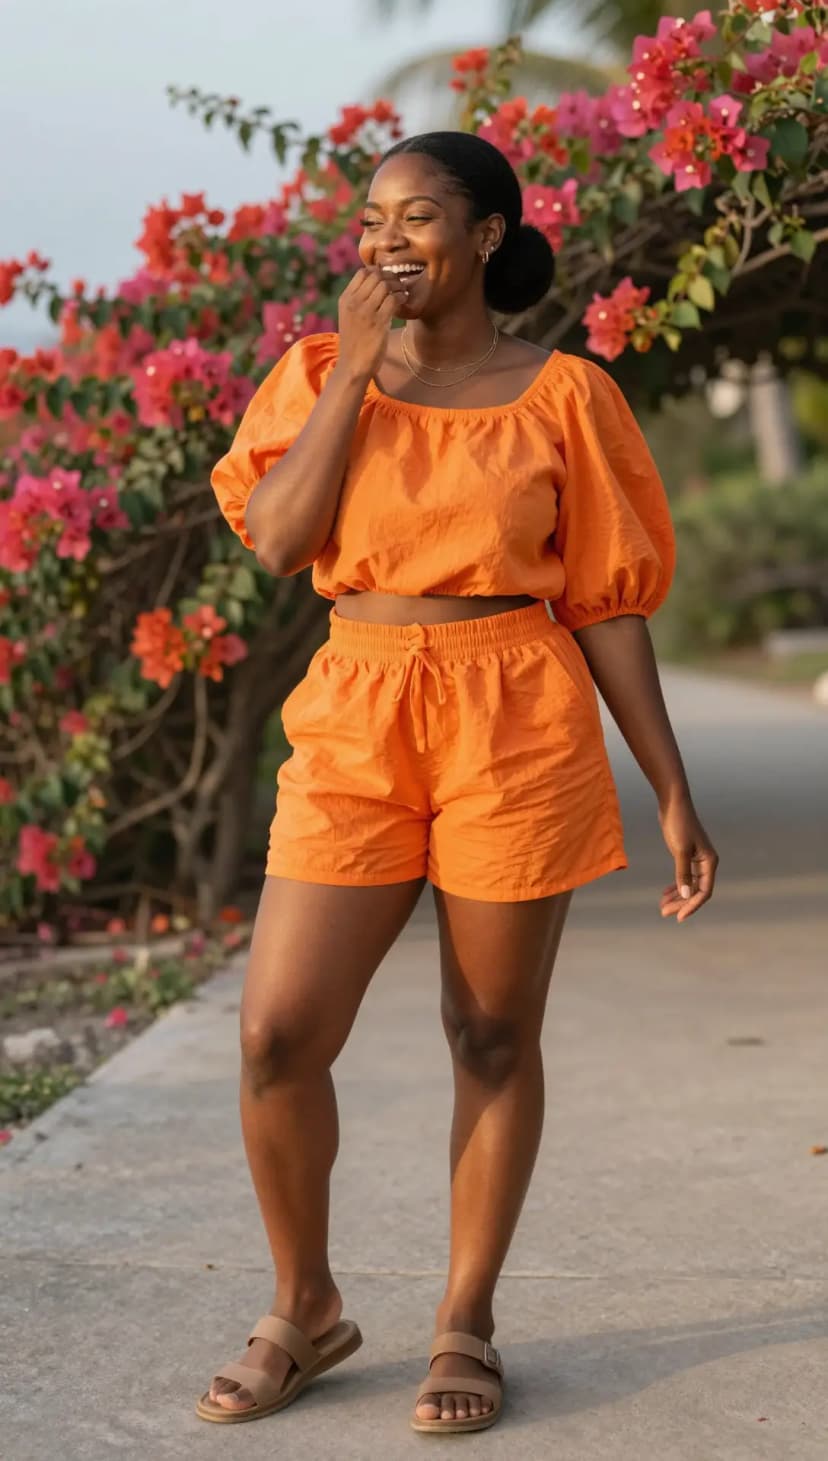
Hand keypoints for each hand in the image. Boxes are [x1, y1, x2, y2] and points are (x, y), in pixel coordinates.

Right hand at [337, 266, 408, 380]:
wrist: (353, 365)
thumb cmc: (354, 342)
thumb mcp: (349, 316)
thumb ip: (358, 300)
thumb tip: (375, 283)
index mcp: (345, 299)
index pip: (363, 272)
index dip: (378, 271)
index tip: (386, 279)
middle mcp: (354, 303)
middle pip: (376, 276)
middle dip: (390, 277)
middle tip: (398, 284)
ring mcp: (366, 312)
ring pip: (386, 285)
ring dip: (398, 286)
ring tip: (402, 292)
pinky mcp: (378, 322)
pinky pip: (394, 299)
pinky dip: (402, 296)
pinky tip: (404, 301)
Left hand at [658, 795, 717, 921]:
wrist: (673, 803)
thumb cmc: (678, 824)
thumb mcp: (680, 850)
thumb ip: (683, 873)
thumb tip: (685, 894)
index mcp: (709, 862)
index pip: (703, 891)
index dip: (691, 906)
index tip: (678, 917)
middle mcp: (706, 862)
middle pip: (695, 891)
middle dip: (681, 903)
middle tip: (664, 913)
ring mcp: (696, 859)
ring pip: (689, 884)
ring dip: (677, 896)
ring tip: (662, 906)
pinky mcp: (686, 855)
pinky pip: (683, 876)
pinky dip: (675, 885)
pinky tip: (665, 893)